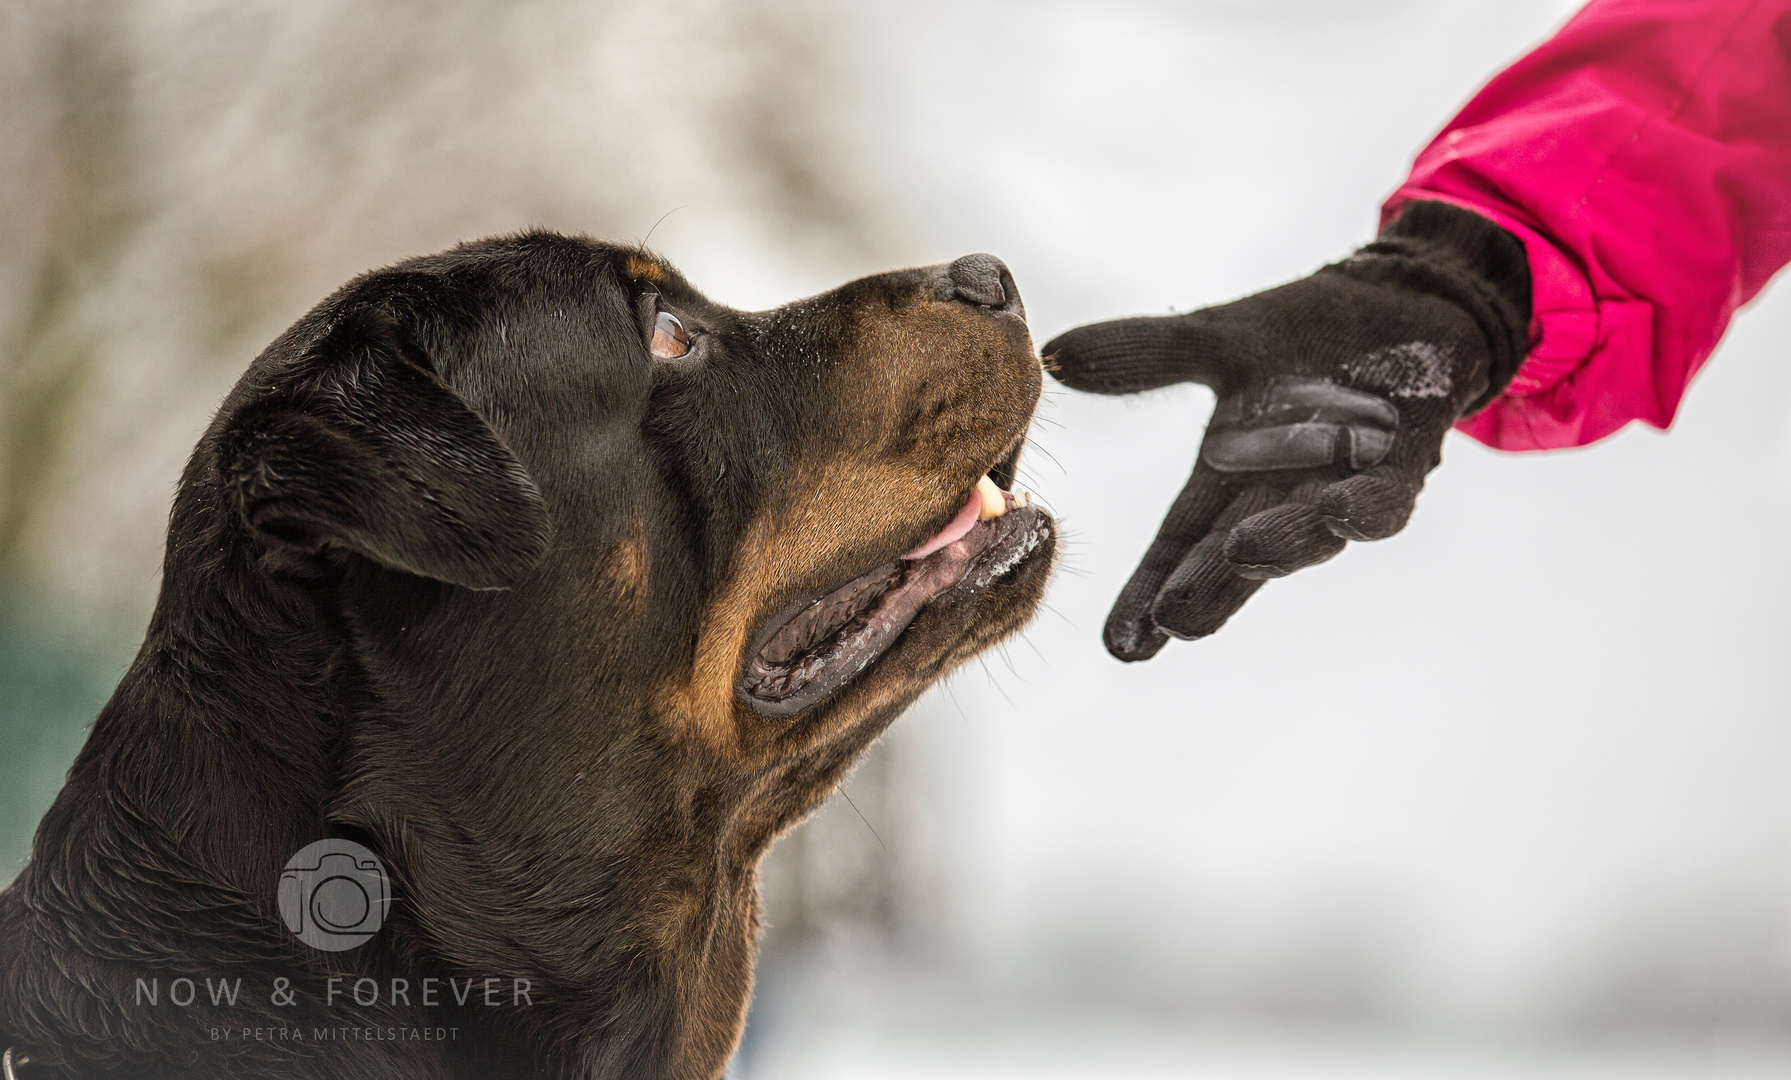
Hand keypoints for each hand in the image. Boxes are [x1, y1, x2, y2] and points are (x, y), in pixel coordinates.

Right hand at [1044, 201, 1530, 660]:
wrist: (1411, 302)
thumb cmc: (1312, 334)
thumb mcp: (1217, 339)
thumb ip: (1144, 354)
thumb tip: (1052, 356)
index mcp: (1229, 480)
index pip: (1178, 549)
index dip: (1148, 596)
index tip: (1120, 645)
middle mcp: (1282, 499)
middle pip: (1234, 560)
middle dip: (1205, 593)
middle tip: (1170, 624)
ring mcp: (1343, 488)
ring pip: (1308, 536)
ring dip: (1278, 549)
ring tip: (1239, 554)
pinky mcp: (1404, 466)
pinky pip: (1384, 501)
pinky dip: (1363, 509)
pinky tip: (1340, 509)